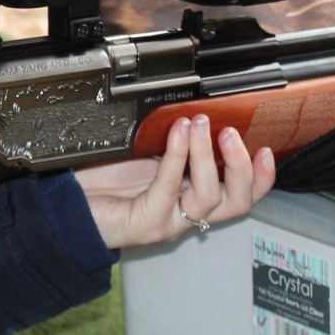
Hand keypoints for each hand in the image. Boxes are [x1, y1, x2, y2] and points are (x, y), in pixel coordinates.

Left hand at [74, 115, 275, 248]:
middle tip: (230, 134)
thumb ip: (176, 142)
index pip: (241, 195)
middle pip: (237, 202)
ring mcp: (169, 221)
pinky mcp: (148, 223)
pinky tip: (176, 133)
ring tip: (199, 125)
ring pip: (209, 196)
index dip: (261, 177)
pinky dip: (177, 156)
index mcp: (192, 196)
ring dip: (207, 155)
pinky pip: (170, 187)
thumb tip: (198, 111)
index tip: (265, 149)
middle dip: (241, 166)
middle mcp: (186, 212)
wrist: (68, 200)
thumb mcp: (149, 152)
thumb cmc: (104, 176)